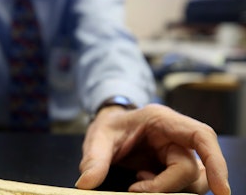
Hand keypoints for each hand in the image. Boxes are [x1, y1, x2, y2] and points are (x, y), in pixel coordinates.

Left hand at [75, 104, 229, 194]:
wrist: (108, 126)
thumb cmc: (108, 126)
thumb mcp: (97, 139)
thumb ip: (94, 160)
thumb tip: (86, 184)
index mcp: (162, 120)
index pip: (202, 136)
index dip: (216, 161)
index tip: (222, 189)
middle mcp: (174, 135)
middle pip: (192, 167)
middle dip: (167, 185)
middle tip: (135, 187)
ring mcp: (175, 151)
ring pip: (191, 178)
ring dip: (167, 187)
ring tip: (138, 181)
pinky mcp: (171, 164)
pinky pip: (179, 182)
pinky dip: (163, 188)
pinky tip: (142, 181)